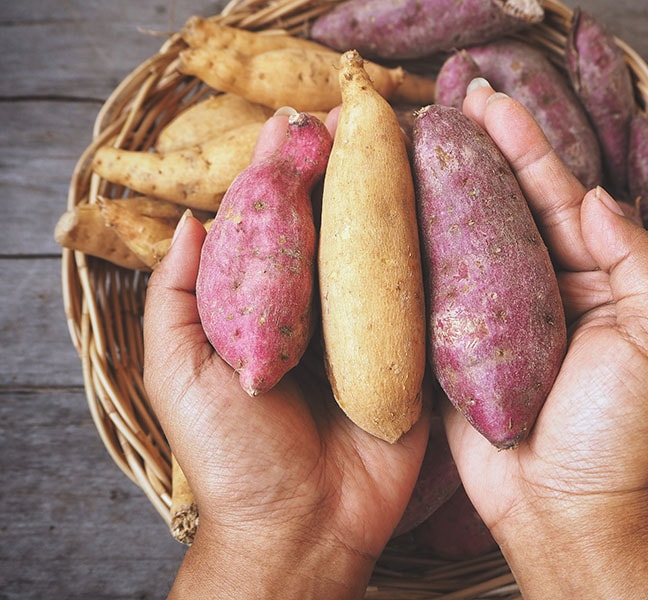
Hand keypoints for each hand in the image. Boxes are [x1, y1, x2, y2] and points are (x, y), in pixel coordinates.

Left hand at [143, 114, 429, 598]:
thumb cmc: (233, 456)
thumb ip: (177, 300)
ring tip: (399, 141)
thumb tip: (189, 220)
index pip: (278, 227)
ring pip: (384, 253)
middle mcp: (323, 312)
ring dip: (391, 198)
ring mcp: (373, 331)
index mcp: (270, 310)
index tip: (295, 124)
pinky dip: (435, 255)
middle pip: (335, 229)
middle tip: (354, 116)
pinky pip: (429, 300)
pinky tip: (445, 204)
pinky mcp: (416, 356)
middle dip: (342, 170)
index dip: (284, 175)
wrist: (303, 526)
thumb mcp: (180, 375)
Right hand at [444, 81, 647, 597]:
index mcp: (599, 280)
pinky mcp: (453, 346)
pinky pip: (433, 288)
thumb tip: (592, 194)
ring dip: (446, 187)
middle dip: (483, 150)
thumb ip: (633, 257)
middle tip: (451, 99)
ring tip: (417, 136)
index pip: (559, 196)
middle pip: (509, 205)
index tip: (492, 101)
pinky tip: (394, 208)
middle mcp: (546, 289)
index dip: (528, 146)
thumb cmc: (621, 431)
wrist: (565, 508)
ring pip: (468, 237)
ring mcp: (495, 316)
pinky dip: (416, 247)